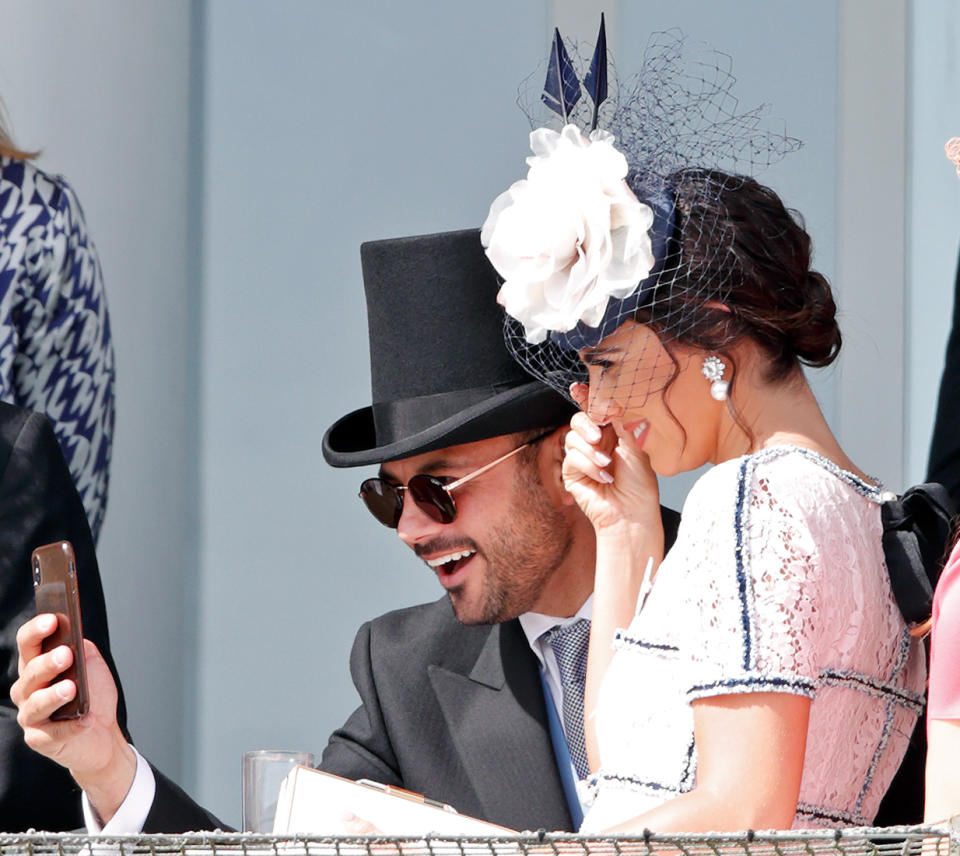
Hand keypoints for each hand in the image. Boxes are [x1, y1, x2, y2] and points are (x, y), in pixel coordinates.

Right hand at [12, 614, 134, 821]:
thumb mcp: (90, 664)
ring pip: (36, 703)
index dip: (36, 630)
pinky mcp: (40, 740)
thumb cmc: (93, 694)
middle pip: (30, 672)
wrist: (102, 732)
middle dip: (47, 662)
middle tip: (65, 654)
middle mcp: (27, 690)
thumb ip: (81, 648)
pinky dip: (70, 725)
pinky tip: (84, 719)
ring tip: (71, 688)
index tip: (52, 619)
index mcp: (36, 665)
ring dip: (53, 694)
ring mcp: (31, 716)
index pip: (27, 643)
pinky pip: (51, 732)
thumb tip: (74, 637)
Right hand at [562, 391, 659, 533]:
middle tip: (599, 436)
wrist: (632, 514)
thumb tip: (610, 403)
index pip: (595, 411)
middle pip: (578, 420)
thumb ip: (621, 424)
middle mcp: (595, 444)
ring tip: (607, 465)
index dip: (585, 397)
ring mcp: (582, 458)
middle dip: (586, 424)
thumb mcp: (636, 449)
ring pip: (572, 438)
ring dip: (591, 451)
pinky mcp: (572, 474)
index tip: (578, 388)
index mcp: (613, 434)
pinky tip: (603, 477)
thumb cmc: (640, 486)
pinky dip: (588, 466)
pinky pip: (571, 458)